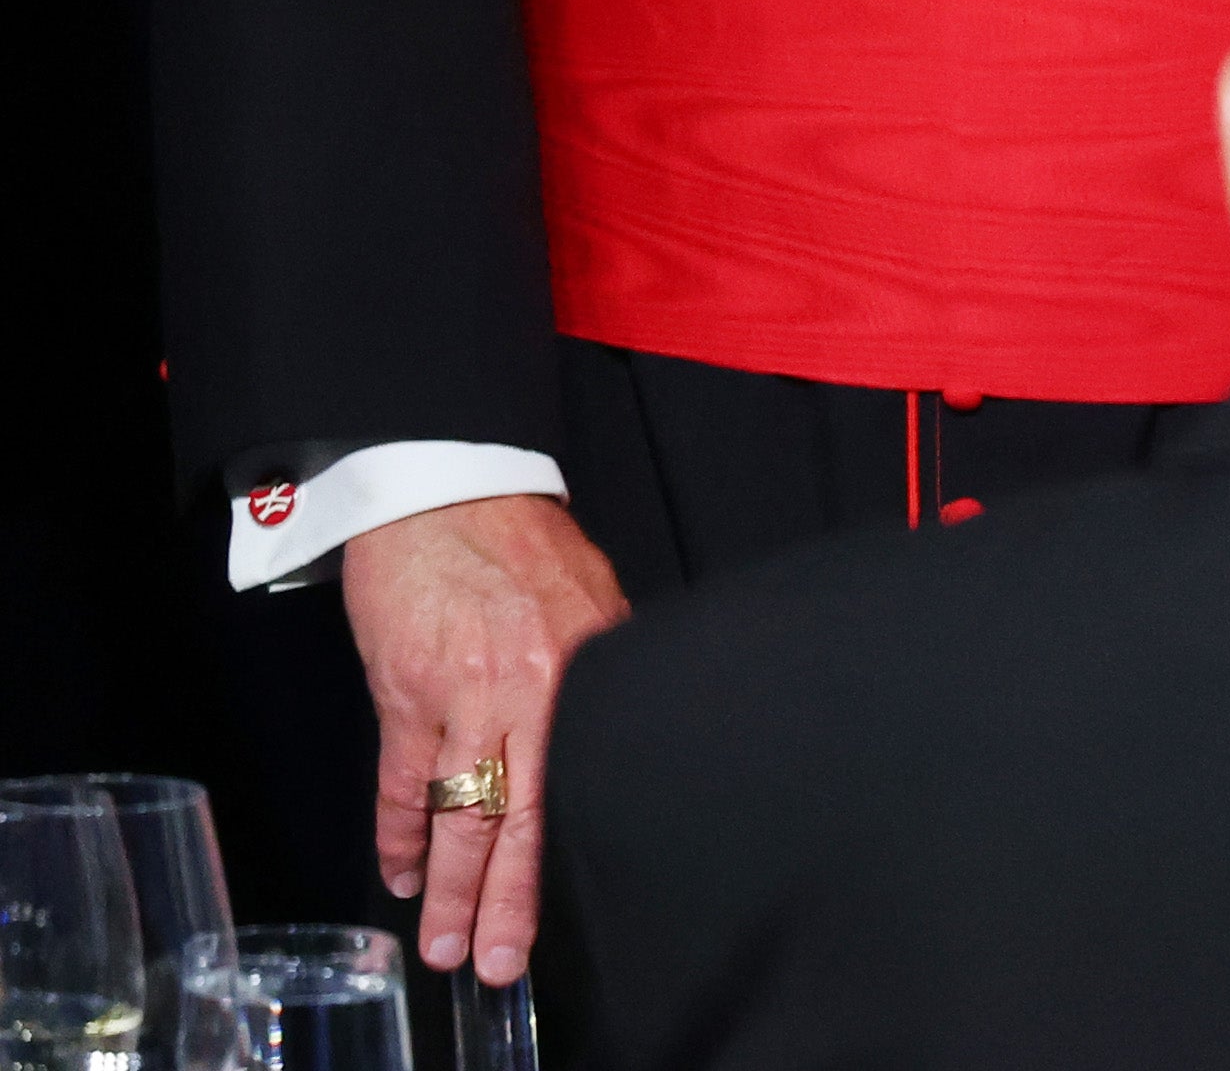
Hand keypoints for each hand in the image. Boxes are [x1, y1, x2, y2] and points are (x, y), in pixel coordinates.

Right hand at [343, 494, 627, 982]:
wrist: (449, 490)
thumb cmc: (525, 547)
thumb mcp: (591, 603)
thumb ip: (595, 676)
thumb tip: (606, 741)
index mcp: (589, 668)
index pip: (581, 785)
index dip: (564, 859)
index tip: (557, 912)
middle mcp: (530, 689)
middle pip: (520, 818)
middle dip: (506, 899)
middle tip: (498, 963)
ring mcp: (462, 694)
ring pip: (458, 812)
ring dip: (447, 886)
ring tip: (444, 942)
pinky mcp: (404, 692)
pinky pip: (402, 781)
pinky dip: (399, 833)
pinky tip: (401, 872)